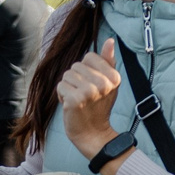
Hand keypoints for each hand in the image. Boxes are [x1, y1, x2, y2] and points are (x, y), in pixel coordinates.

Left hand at [58, 41, 124, 165]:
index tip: (92, 85)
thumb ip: (108, 62)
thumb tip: (109, 41)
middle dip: (75, 80)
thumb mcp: (108, 83)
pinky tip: (71, 105)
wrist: (93, 134)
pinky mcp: (76, 99)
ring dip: (68, 88)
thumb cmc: (99, 106)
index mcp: (113, 76)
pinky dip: (62, 96)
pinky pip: (60, 87)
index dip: (85, 70)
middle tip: (84, 96)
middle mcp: (103, 83)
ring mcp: (89, 91)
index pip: (89, 57)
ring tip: (78, 100)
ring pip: (66, 76)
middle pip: (76, 66)